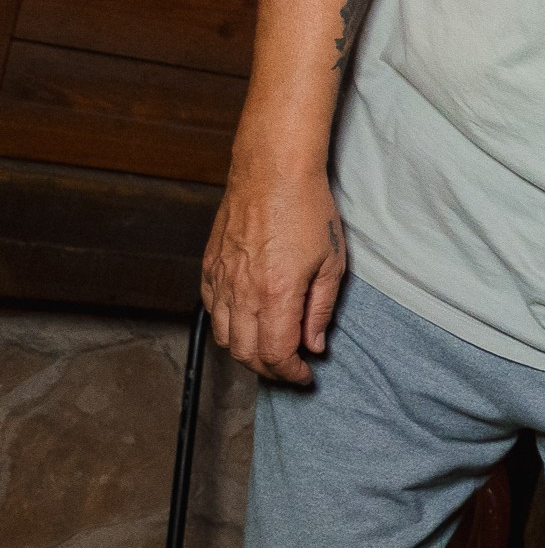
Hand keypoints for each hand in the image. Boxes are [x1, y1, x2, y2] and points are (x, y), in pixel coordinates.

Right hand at [202, 167, 345, 383]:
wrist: (273, 172)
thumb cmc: (308, 210)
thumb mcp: (331, 262)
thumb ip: (320, 310)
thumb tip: (314, 345)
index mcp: (276, 294)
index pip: (275, 355)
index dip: (290, 374)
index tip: (305, 376)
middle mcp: (242, 293)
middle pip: (246, 353)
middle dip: (270, 370)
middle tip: (291, 367)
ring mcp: (220, 281)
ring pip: (224, 337)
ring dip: (247, 352)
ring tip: (271, 349)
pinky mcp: (209, 268)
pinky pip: (211, 312)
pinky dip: (228, 328)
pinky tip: (248, 323)